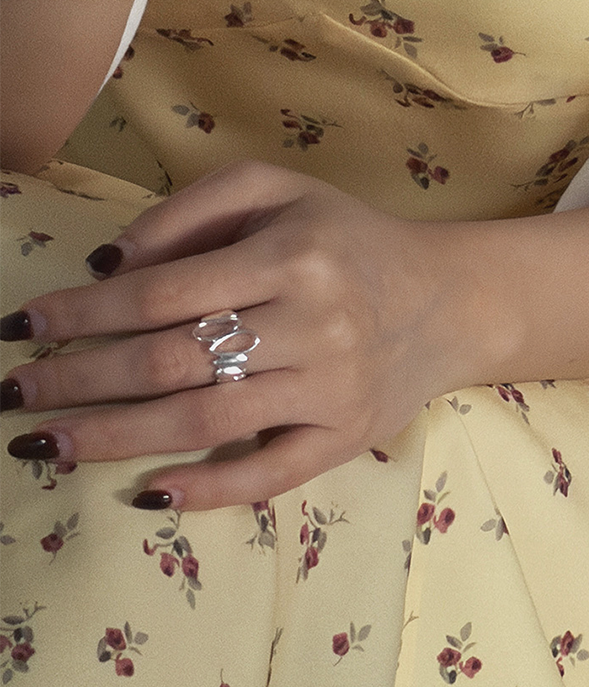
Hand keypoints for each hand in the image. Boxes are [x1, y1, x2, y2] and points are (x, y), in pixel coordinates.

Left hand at [1, 162, 474, 509]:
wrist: (446, 298)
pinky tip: (150, 496)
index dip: (83, 313)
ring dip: (117, 439)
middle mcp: (312, 324)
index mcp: (289, 255)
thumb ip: (191, 211)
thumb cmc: (349, 239)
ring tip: (48, 447)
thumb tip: (108, 264)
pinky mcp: (347, 437)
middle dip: (80, 382)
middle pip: (173, 362)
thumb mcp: (278, 190)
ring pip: (207, 422)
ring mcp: (331, 389)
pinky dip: (210, 490)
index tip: (23, 327)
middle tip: (13, 395)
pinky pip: (273, 475)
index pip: (163, 293)